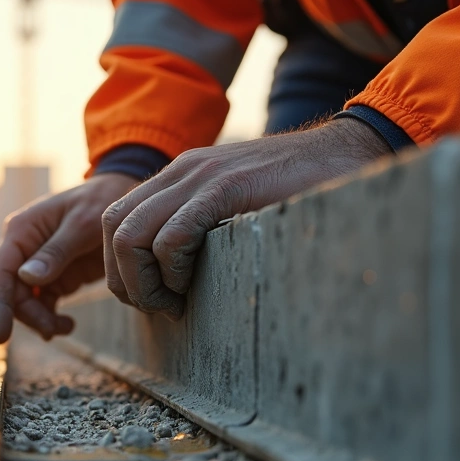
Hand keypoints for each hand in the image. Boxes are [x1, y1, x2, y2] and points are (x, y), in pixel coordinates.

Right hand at [0, 172, 139, 343]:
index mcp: (21, 231)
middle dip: (28, 316)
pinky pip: (43, 304)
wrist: (124, 196)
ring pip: (26, 303)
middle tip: (52, 330)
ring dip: (40, 320)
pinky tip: (67, 325)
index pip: (1, 273)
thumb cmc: (101, 201)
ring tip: (65, 327)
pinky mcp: (56, 276)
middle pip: (11, 293)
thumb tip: (28, 278)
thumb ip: (57, 251)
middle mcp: (24, 248)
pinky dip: (51, 318)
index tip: (0, 337)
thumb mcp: (83, 223)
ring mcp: (38, 264)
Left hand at [102, 118, 390, 317]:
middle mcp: (180, 172)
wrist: (347, 153)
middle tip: (160, 306)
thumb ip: (202, 227)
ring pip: (130, 235)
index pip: (115, 220)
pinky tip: (195, 285)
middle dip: (125, 279)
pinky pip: (171, 237)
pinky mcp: (224, 189)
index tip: (153, 295)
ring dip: (143, 281)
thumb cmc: (299, 191)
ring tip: (173, 303)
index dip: (122, 266)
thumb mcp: (235, 207)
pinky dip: (172, 271)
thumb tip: (178, 277)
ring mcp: (199, 177)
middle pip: (113, 229)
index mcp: (179, 176)